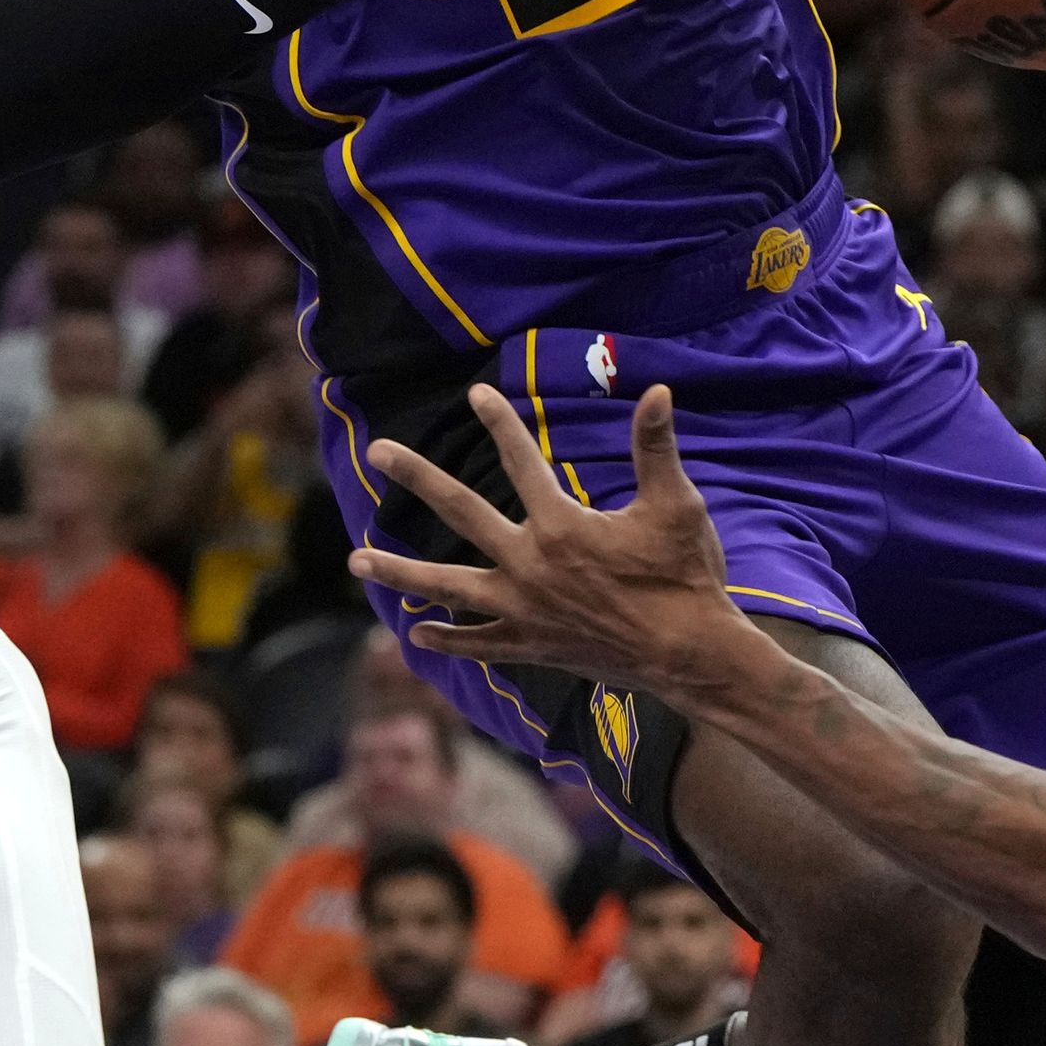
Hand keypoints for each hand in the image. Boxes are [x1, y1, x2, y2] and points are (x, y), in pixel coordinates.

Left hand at [351, 386, 755, 689]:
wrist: (689, 656)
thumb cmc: (684, 577)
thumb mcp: (674, 505)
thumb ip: (656, 446)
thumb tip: (659, 389)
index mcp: (561, 526)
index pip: (520, 461)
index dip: (500, 421)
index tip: (476, 392)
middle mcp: (529, 566)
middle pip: (460, 512)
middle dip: (417, 477)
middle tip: (377, 451)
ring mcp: (523, 610)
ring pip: (447, 587)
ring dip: (400, 572)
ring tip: (356, 560)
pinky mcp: (530, 645)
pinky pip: (477, 644)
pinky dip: (447, 639)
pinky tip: (415, 633)